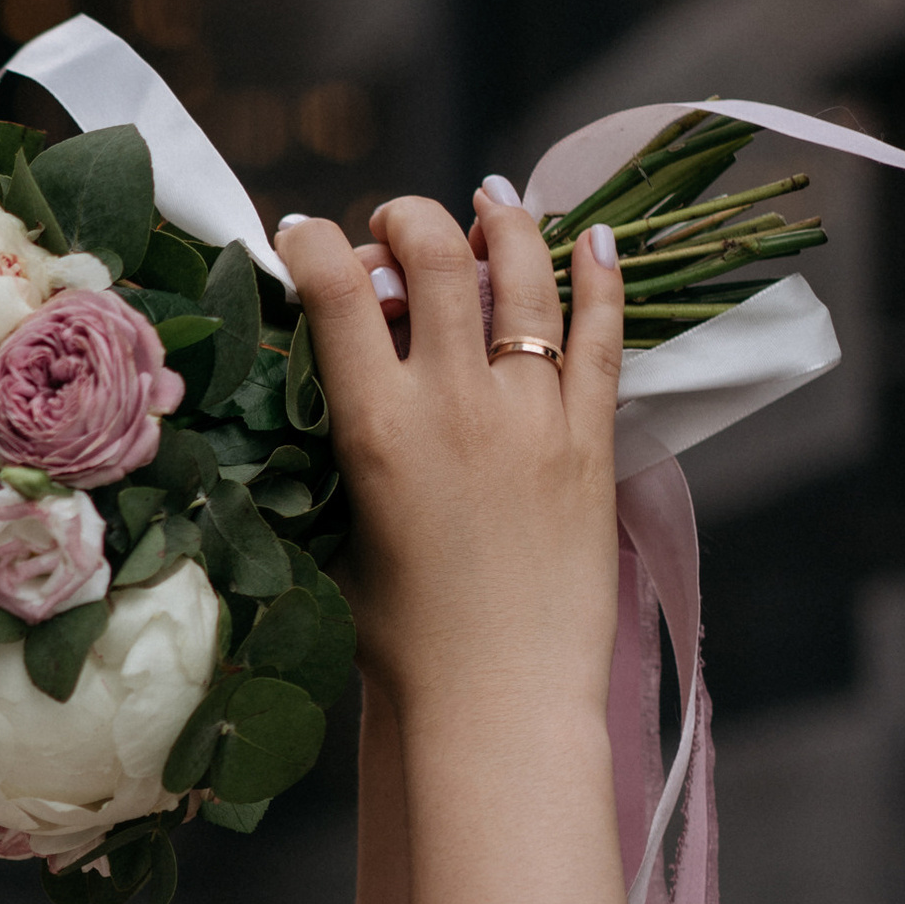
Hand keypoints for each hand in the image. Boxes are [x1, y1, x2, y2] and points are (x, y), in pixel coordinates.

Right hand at [278, 190, 622, 721]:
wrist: (500, 699)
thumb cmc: (404, 645)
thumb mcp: (337, 545)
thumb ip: (329, 468)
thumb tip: (322, 410)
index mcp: (376, 429)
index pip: (334, 290)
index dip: (310, 242)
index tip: (301, 236)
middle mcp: (456, 403)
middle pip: (434, 256)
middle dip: (409, 218)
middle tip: (398, 225)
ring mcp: (533, 415)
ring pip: (525, 276)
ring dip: (502, 224)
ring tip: (491, 204)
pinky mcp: (591, 439)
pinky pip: (602, 333)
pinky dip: (601, 276)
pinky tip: (597, 240)